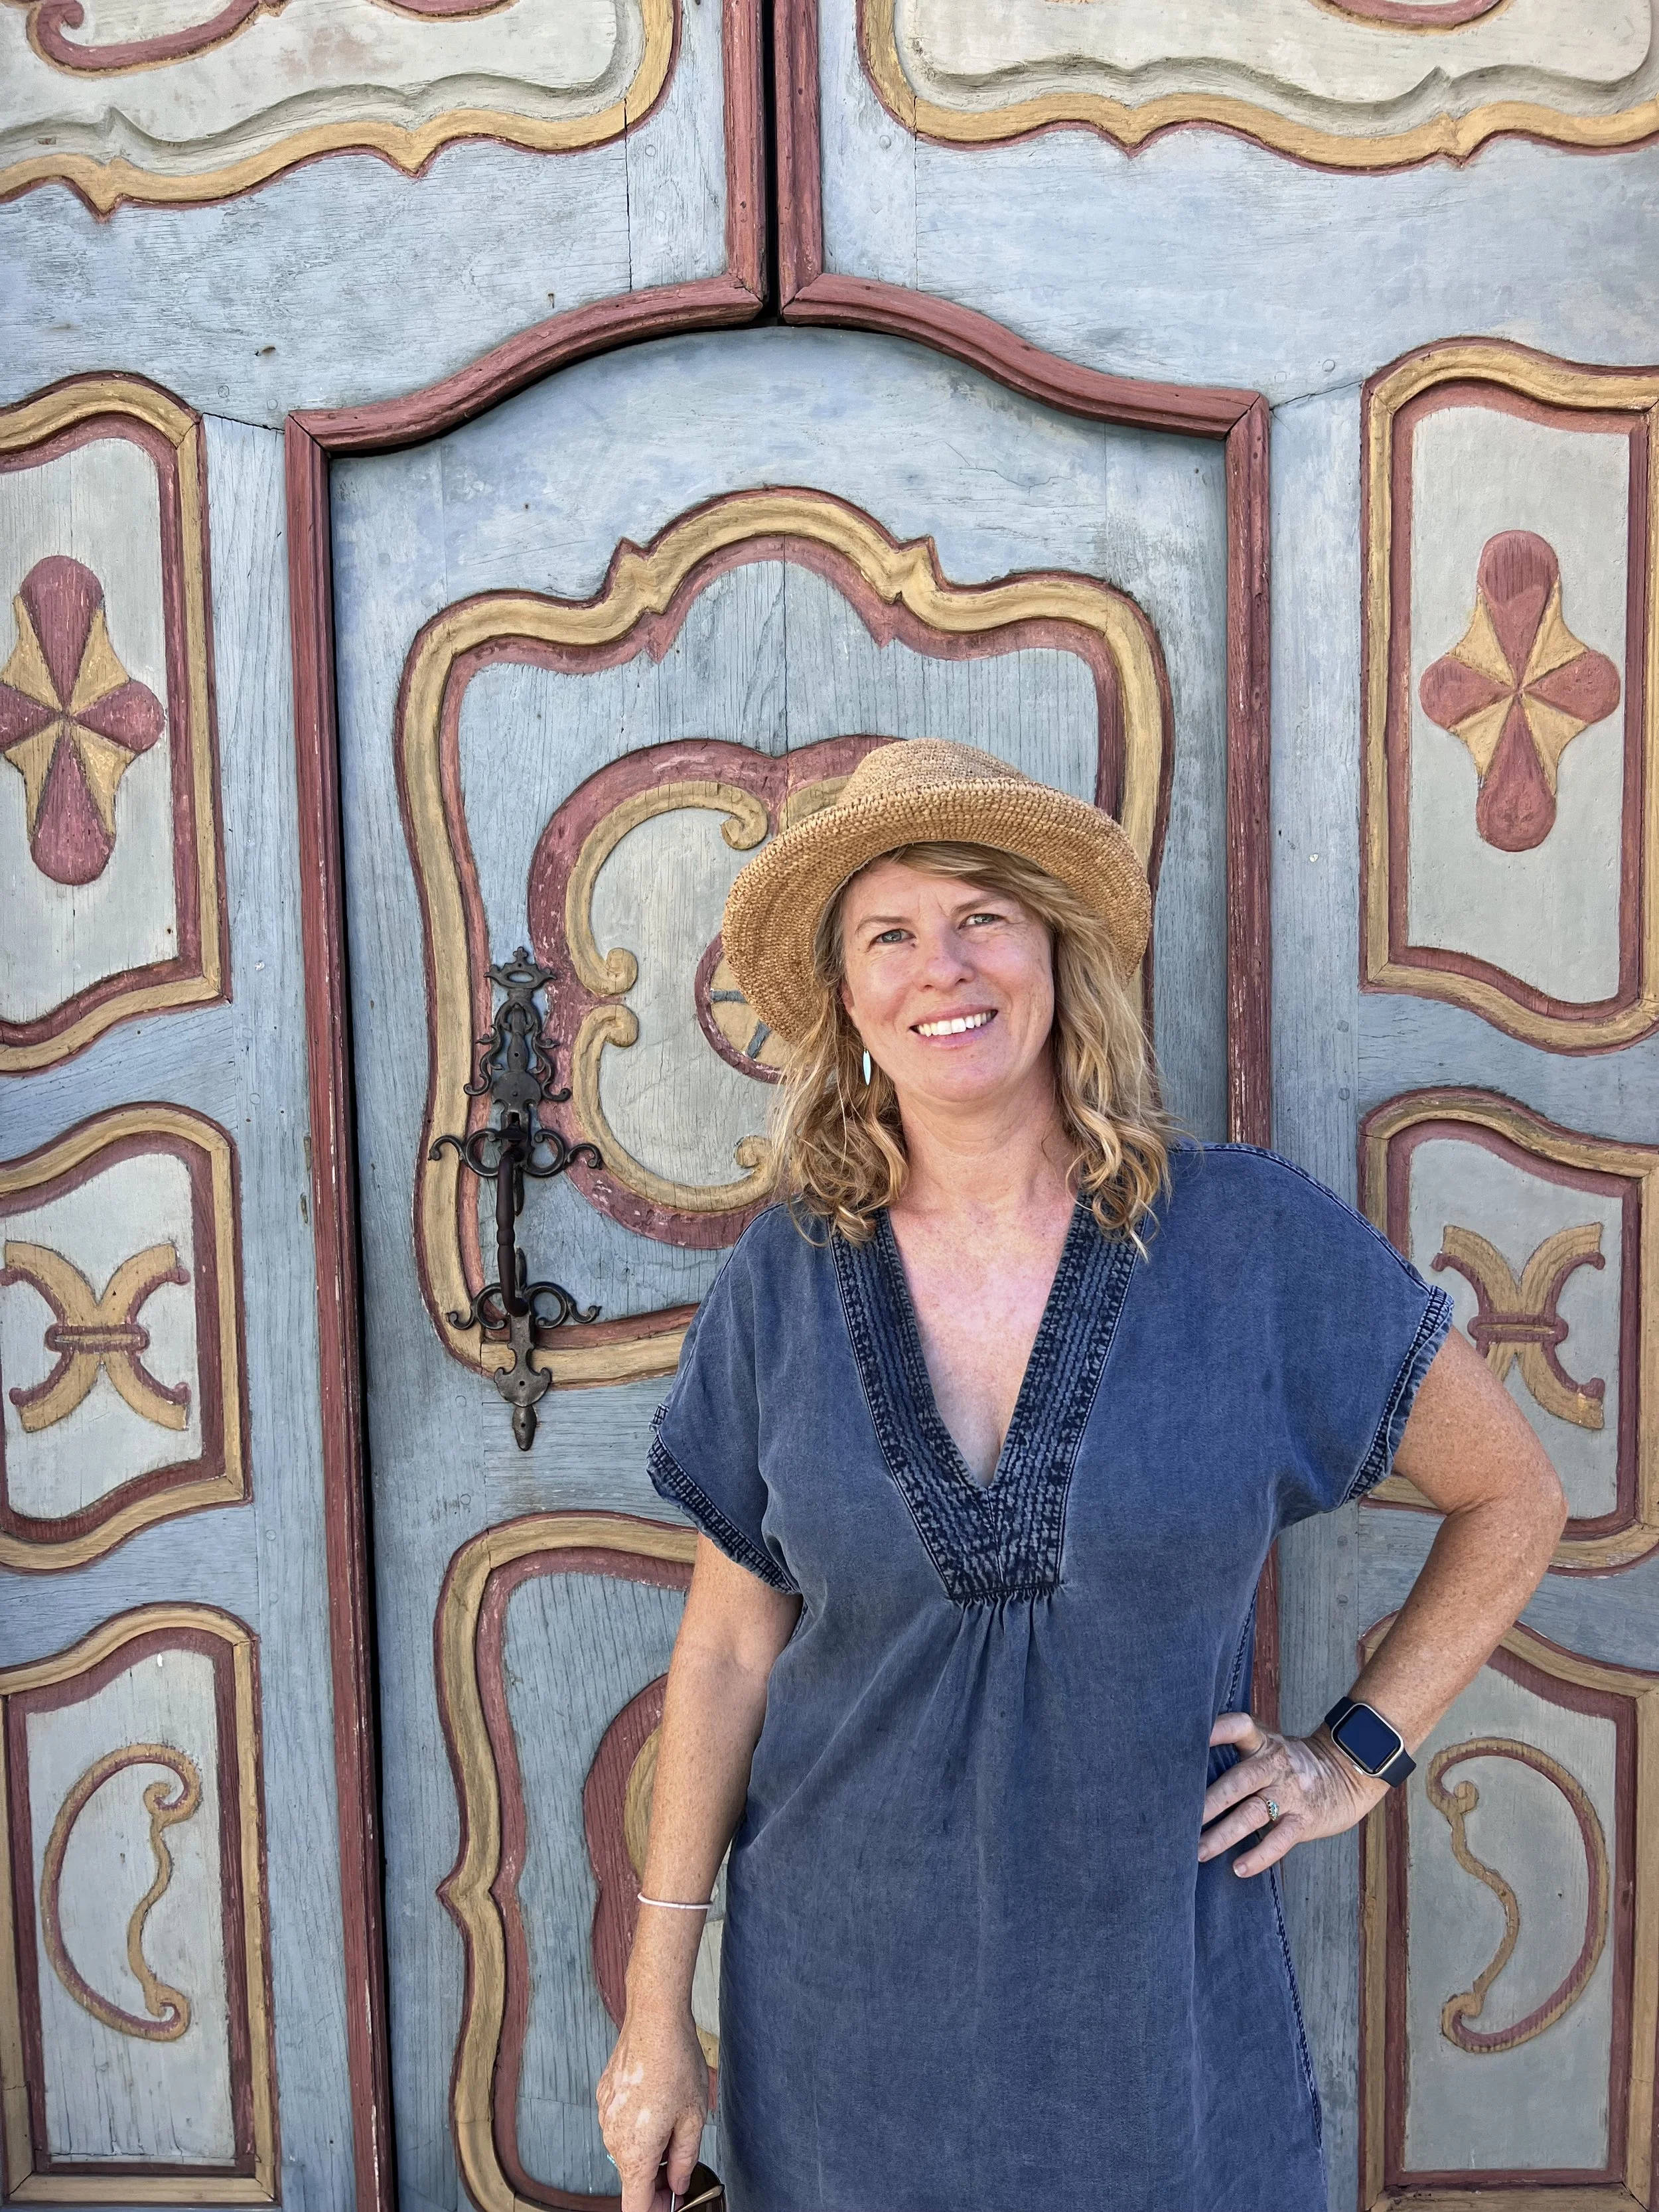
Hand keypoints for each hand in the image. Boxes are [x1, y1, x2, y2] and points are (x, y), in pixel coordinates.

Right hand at [597, 2006, 709, 2211]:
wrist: (653, 2019)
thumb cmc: (675, 2063)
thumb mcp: (693, 2118)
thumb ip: (684, 2159)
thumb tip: (677, 2183)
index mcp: (635, 2151)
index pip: (635, 2206)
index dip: (655, 2210)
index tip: (670, 2202)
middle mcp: (612, 2138)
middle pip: (631, 2177)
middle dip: (655, 2177)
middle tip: (680, 2157)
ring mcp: (604, 2116)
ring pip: (625, 2149)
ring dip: (646, 2147)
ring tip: (671, 2118)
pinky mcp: (603, 2096)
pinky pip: (619, 2124)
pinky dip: (636, 2123)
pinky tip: (655, 2100)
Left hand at [1198, 1709, 1387, 1877]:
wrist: (1347, 1773)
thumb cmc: (1293, 1762)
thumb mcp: (1269, 1745)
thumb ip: (1238, 1749)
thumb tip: (1188, 1766)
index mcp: (1263, 1743)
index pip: (1240, 1727)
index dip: (1219, 1729)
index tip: (1193, 1737)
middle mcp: (1274, 1765)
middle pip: (1239, 1781)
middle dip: (1209, 1802)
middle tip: (1179, 1820)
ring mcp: (1290, 1793)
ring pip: (1253, 1813)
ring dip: (1224, 1834)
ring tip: (1199, 1851)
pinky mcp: (1304, 1820)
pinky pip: (1280, 1840)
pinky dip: (1259, 1855)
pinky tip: (1239, 1868)